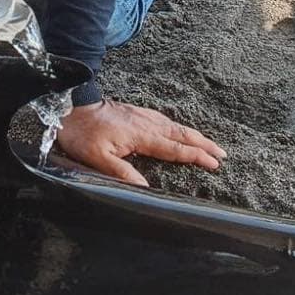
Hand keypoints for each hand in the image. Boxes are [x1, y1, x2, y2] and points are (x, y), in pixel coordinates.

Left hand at [56, 99, 225, 186]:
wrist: (72, 106)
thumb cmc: (83, 134)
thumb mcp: (98, 159)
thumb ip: (122, 173)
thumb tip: (145, 188)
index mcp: (141, 136)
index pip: (174, 149)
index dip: (195, 156)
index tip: (214, 163)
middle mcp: (147, 123)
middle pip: (181, 135)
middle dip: (203, 144)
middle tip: (222, 154)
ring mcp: (142, 116)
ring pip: (175, 126)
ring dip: (194, 135)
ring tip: (209, 144)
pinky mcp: (137, 113)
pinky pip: (165, 120)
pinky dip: (179, 128)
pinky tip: (180, 131)